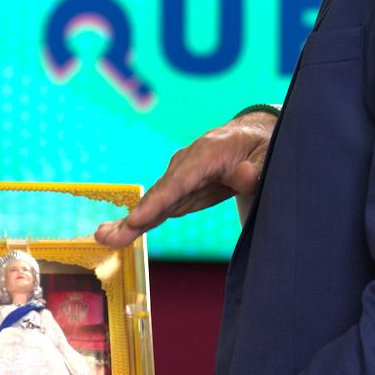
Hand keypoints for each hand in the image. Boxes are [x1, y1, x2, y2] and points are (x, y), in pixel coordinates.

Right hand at [94, 110, 274, 245]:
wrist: (252, 135)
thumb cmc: (262, 145)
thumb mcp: (269, 154)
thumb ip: (258, 168)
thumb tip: (244, 175)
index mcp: (209, 153)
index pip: (181, 181)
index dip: (158, 202)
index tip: (137, 220)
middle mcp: (187, 163)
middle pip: (159, 194)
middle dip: (135, 217)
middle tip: (106, 237)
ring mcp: (181, 176)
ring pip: (154, 202)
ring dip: (130, 223)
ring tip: (104, 238)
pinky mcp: (181, 190)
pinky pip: (160, 208)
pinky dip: (140, 221)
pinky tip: (119, 235)